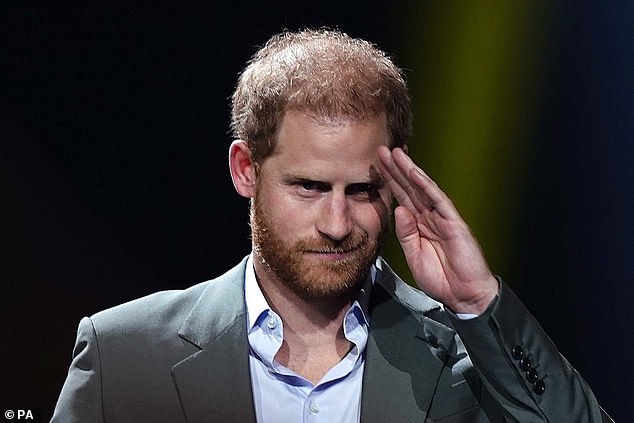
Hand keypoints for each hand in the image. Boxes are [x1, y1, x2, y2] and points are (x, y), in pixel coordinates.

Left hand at [378, 146, 497, 313]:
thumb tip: (398, 209)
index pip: (401, 198)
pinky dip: (426, 186)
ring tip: (395, 153)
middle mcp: (429, 217)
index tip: (375, 166)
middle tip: (380, 150)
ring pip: (422, 189)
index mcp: (418, 225)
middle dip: (395, 170)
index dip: (389, 182)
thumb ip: (405, 233)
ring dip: (409, 170)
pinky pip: (438, 200)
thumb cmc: (441, 278)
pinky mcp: (454, 222)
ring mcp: (442, 218)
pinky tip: (415, 173)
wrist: (464, 296)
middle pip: (409, 189)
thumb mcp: (414, 256)